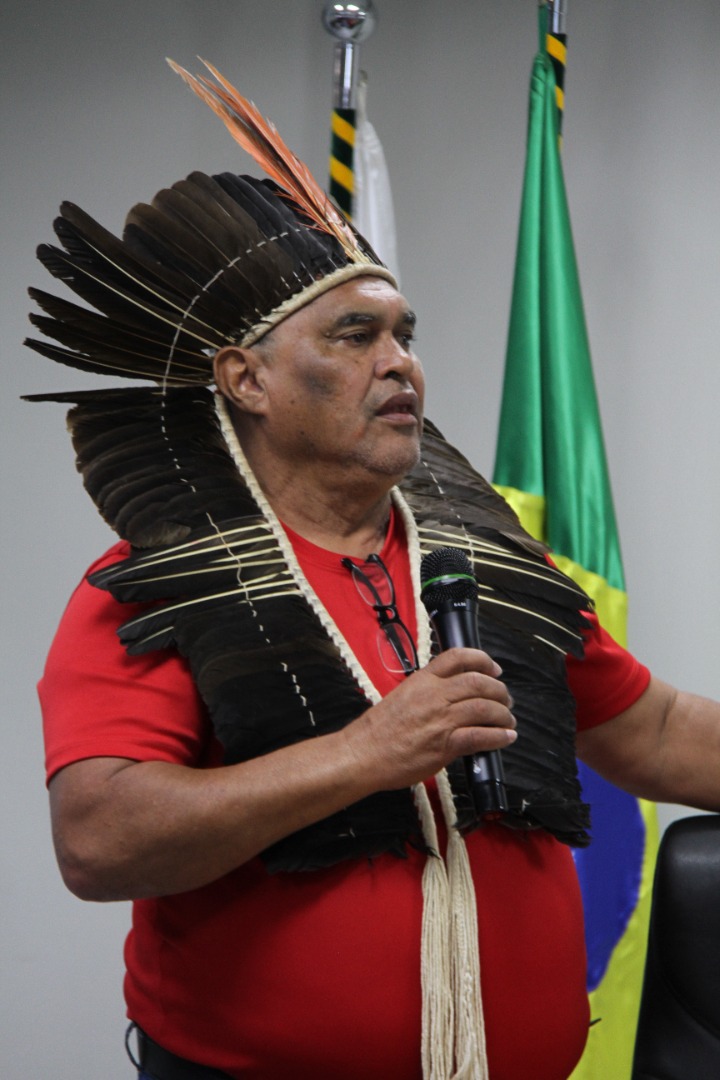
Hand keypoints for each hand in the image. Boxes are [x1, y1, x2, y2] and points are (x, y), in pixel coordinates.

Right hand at [343, 647, 515, 790]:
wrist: (363, 754)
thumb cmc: (378, 731)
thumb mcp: (402, 697)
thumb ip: (428, 694)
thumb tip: (453, 699)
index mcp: (422, 680)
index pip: (457, 657)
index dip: (482, 660)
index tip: (493, 669)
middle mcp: (434, 695)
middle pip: (479, 682)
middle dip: (499, 691)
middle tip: (506, 700)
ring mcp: (441, 719)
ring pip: (485, 708)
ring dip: (503, 715)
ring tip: (508, 721)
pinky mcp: (445, 744)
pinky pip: (481, 736)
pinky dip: (499, 736)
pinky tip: (505, 737)